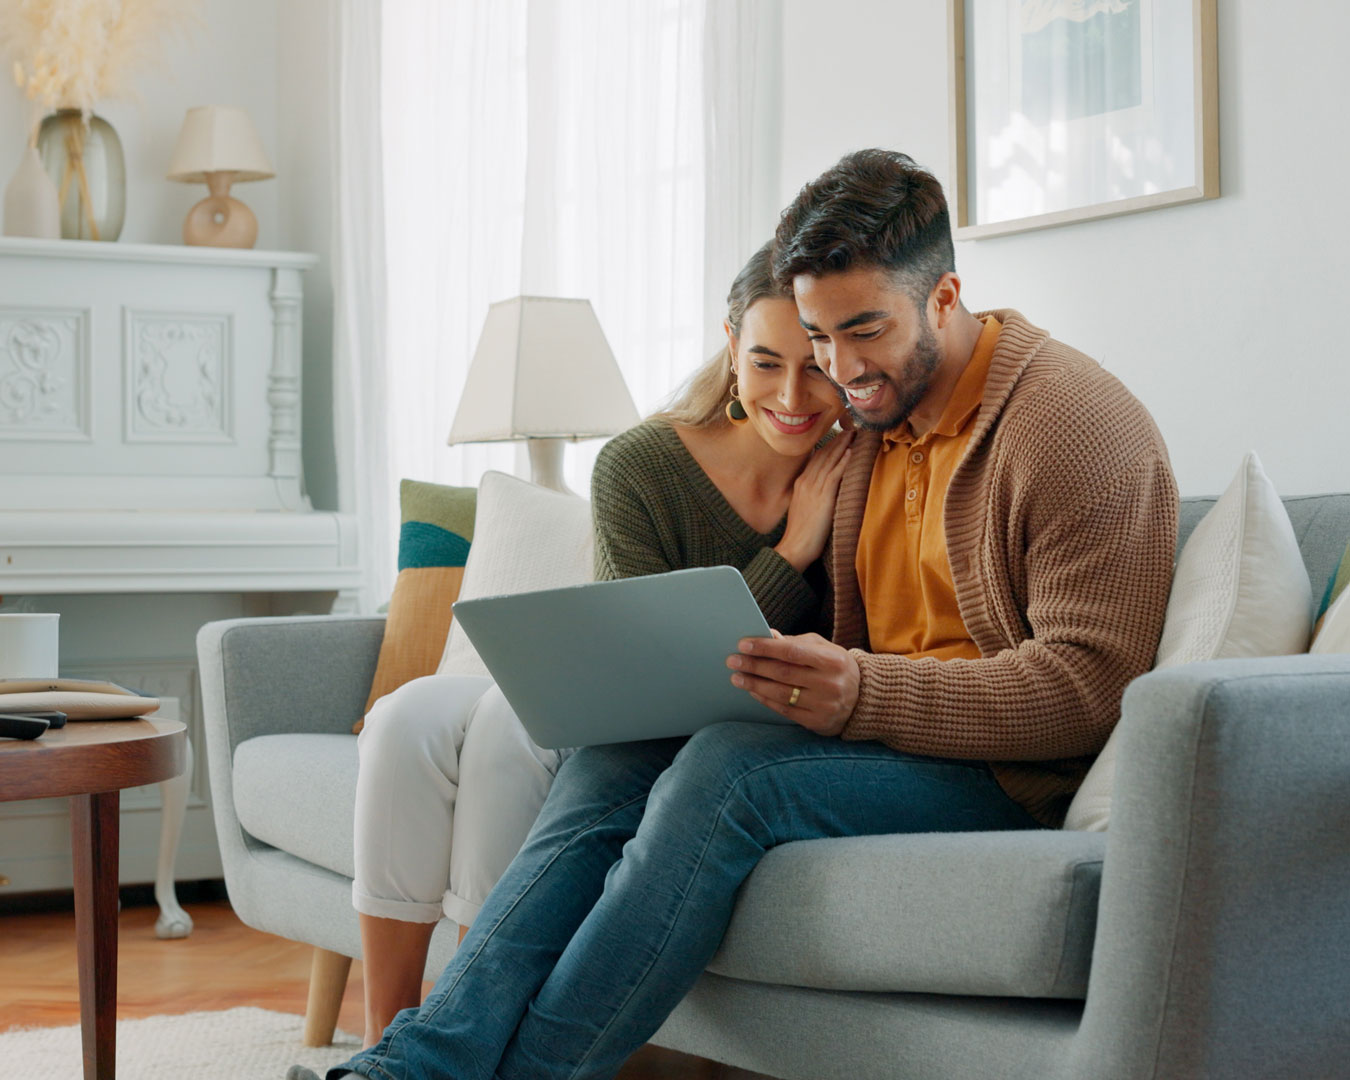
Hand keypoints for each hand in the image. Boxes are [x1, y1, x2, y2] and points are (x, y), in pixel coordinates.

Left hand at [727, 631, 859, 735]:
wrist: (863, 699)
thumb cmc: (836, 667)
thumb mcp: (823, 648)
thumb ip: (796, 642)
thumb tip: (769, 636)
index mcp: (832, 660)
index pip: (792, 651)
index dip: (765, 648)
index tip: (744, 644)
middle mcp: (829, 683)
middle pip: (783, 673)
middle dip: (754, 666)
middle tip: (733, 661)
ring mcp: (824, 705)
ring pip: (780, 693)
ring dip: (754, 684)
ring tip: (737, 677)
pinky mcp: (817, 722)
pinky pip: (784, 710)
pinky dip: (765, 699)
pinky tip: (753, 690)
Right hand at [774, 430, 853, 571]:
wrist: (795, 546)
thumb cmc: (801, 533)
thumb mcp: (802, 508)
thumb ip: (810, 495)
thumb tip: (821, 489)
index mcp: (800, 484)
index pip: (815, 459)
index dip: (828, 446)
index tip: (838, 436)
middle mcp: (806, 482)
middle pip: (823, 455)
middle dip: (836, 441)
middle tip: (848, 429)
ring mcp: (814, 488)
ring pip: (829, 461)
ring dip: (842, 446)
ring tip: (853, 434)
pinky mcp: (823, 497)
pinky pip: (834, 474)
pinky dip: (842, 461)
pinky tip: (850, 452)